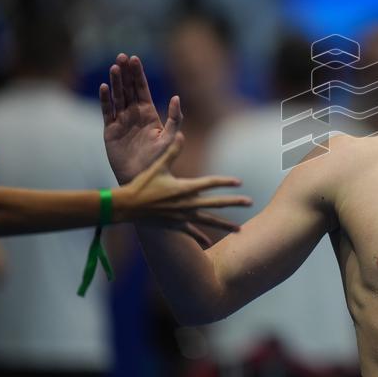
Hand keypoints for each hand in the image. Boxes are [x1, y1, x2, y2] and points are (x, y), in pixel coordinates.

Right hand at [100, 53, 181, 183]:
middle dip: (125, 73)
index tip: (135, 58)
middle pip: (128, 89)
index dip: (138, 74)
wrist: (142, 178)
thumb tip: (176, 97)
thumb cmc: (159, 161)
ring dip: (115, 82)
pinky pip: (107, 111)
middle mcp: (134, 114)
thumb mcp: (170, 139)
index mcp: (148, 114)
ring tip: (114, 67)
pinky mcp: (110, 130)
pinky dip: (105, 100)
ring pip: (117, 97)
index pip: (142, 89)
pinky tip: (104, 87)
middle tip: (122, 56)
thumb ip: (174, 119)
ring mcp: (121, 121)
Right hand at [114, 135, 250, 245]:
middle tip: (250, 202)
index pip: (210, 183)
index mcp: (184, 188)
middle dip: (234, 203)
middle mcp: (187, 204)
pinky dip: (201, 237)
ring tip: (240, 229)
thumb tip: (181, 133)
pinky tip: (210, 242)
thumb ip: (172, 151)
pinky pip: (191, 232)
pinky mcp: (175, 225)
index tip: (239, 182)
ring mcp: (182, 216)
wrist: (127, 207)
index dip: (225, 182)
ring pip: (208, 221)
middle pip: (216, 203)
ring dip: (225, 225)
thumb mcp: (158, 166)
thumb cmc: (141, 184)